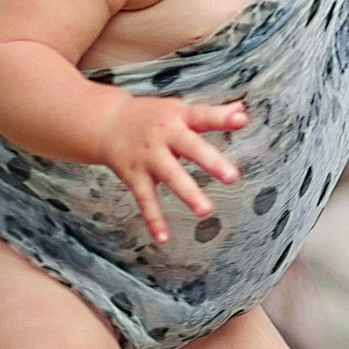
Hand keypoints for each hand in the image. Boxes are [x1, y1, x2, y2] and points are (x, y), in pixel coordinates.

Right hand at [91, 93, 249, 244]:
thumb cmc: (151, 117)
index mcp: (179, 117)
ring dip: (188, 193)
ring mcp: (149, 157)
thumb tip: (241, 109)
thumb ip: (211, 113)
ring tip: (206, 211)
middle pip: (190, 147)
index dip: (222, 118)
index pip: (203, 115)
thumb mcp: (179, 110)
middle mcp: (164, 136)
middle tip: (232, 177)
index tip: (241, 120)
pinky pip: (146, 200)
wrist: (107, 122)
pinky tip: (163, 239)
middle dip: (211, 162)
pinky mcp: (135, 177)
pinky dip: (153, 220)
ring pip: (171, 175)